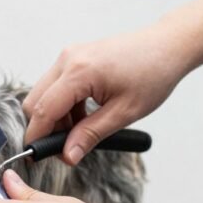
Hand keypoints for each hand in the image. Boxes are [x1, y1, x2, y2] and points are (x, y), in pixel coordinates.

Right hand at [23, 23, 195, 163]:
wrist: (168, 45)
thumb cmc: (153, 74)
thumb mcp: (124, 112)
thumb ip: (91, 134)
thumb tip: (68, 156)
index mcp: (79, 72)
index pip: (43, 110)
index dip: (37, 137)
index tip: (38, 158)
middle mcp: (68, 60)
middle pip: (35, 102)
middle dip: (45, 128)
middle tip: (67, 148)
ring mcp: (69, 56)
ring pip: (43, 94)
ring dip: (56, 118)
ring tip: (82, 132)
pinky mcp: (74, 57)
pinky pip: (56, 86)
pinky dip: (63, 105)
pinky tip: (85, 116)